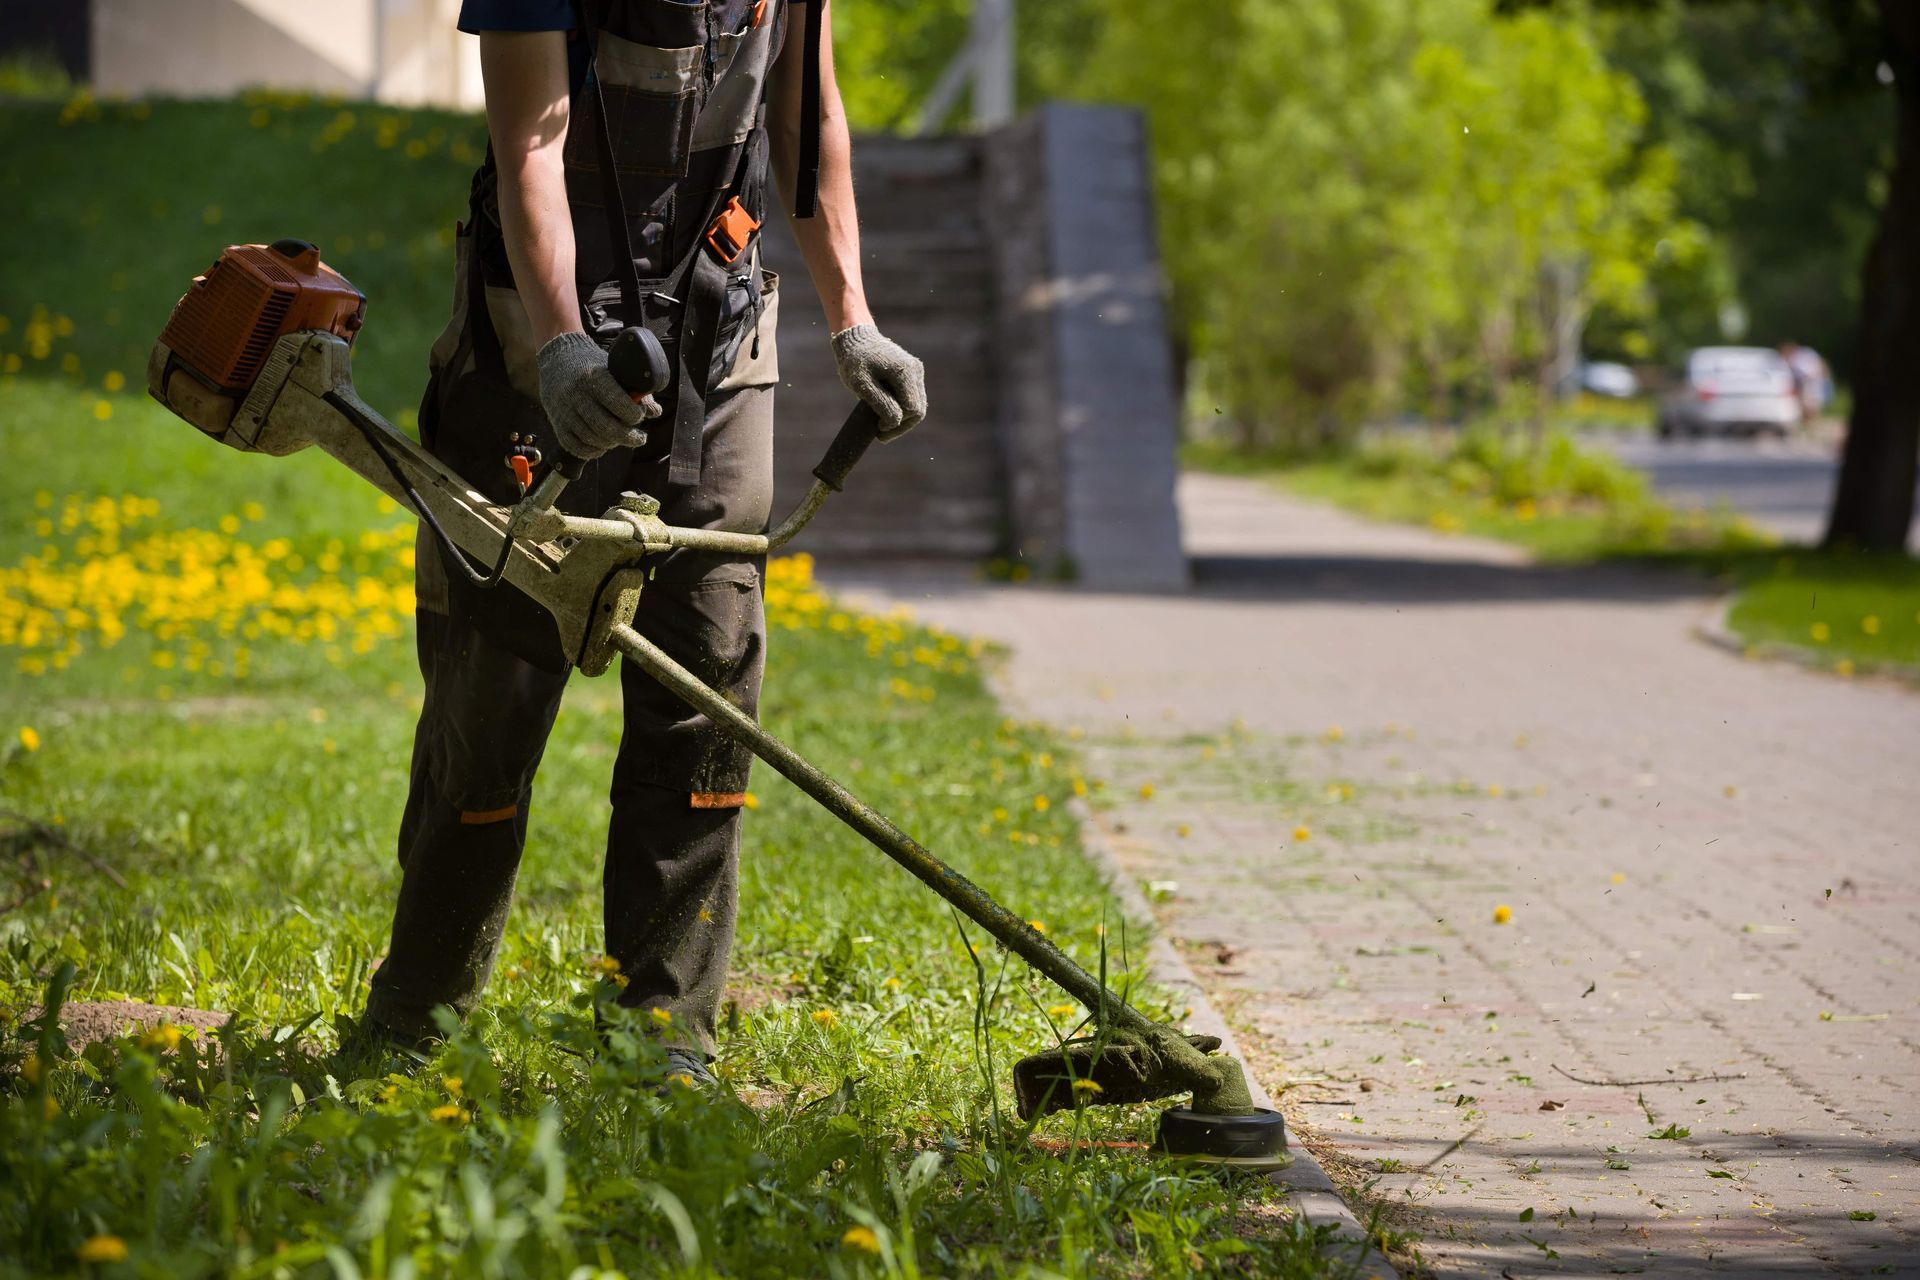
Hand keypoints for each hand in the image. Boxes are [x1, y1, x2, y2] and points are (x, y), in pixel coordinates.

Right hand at [535, 332, 662, 461]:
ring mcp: (564, 411)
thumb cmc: (593, 366)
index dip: (633, 415)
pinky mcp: (557, 423)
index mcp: (594, 377)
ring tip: (620, 438)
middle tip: (640, 438)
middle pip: (605, 427)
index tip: (639, 416)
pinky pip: (575, 447)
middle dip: (628, 436)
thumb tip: (655, 412)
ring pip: (592, 439)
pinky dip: (592, 451)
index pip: (617, 402)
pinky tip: (602, 446)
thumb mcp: (614, 370)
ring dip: (611, 444)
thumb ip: (635, 390)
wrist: (558, 360)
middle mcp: (577, 395)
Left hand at [831, 325, 927, 440]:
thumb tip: (895, 422)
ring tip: (882, 427)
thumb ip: (880, 402)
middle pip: (918, 411)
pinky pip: (913, 399)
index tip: (878, 429)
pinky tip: (887, 415)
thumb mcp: (861, 384)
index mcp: (906, 372)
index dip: (897, 425)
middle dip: (901, 426)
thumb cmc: (855, 360)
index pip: (912, 410)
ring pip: (918, 407)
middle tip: (880, 435)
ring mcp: (916, 372)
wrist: (856, 338)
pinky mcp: (912, 375)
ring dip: (902, 420)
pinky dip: (902, 411)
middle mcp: (916, 371)